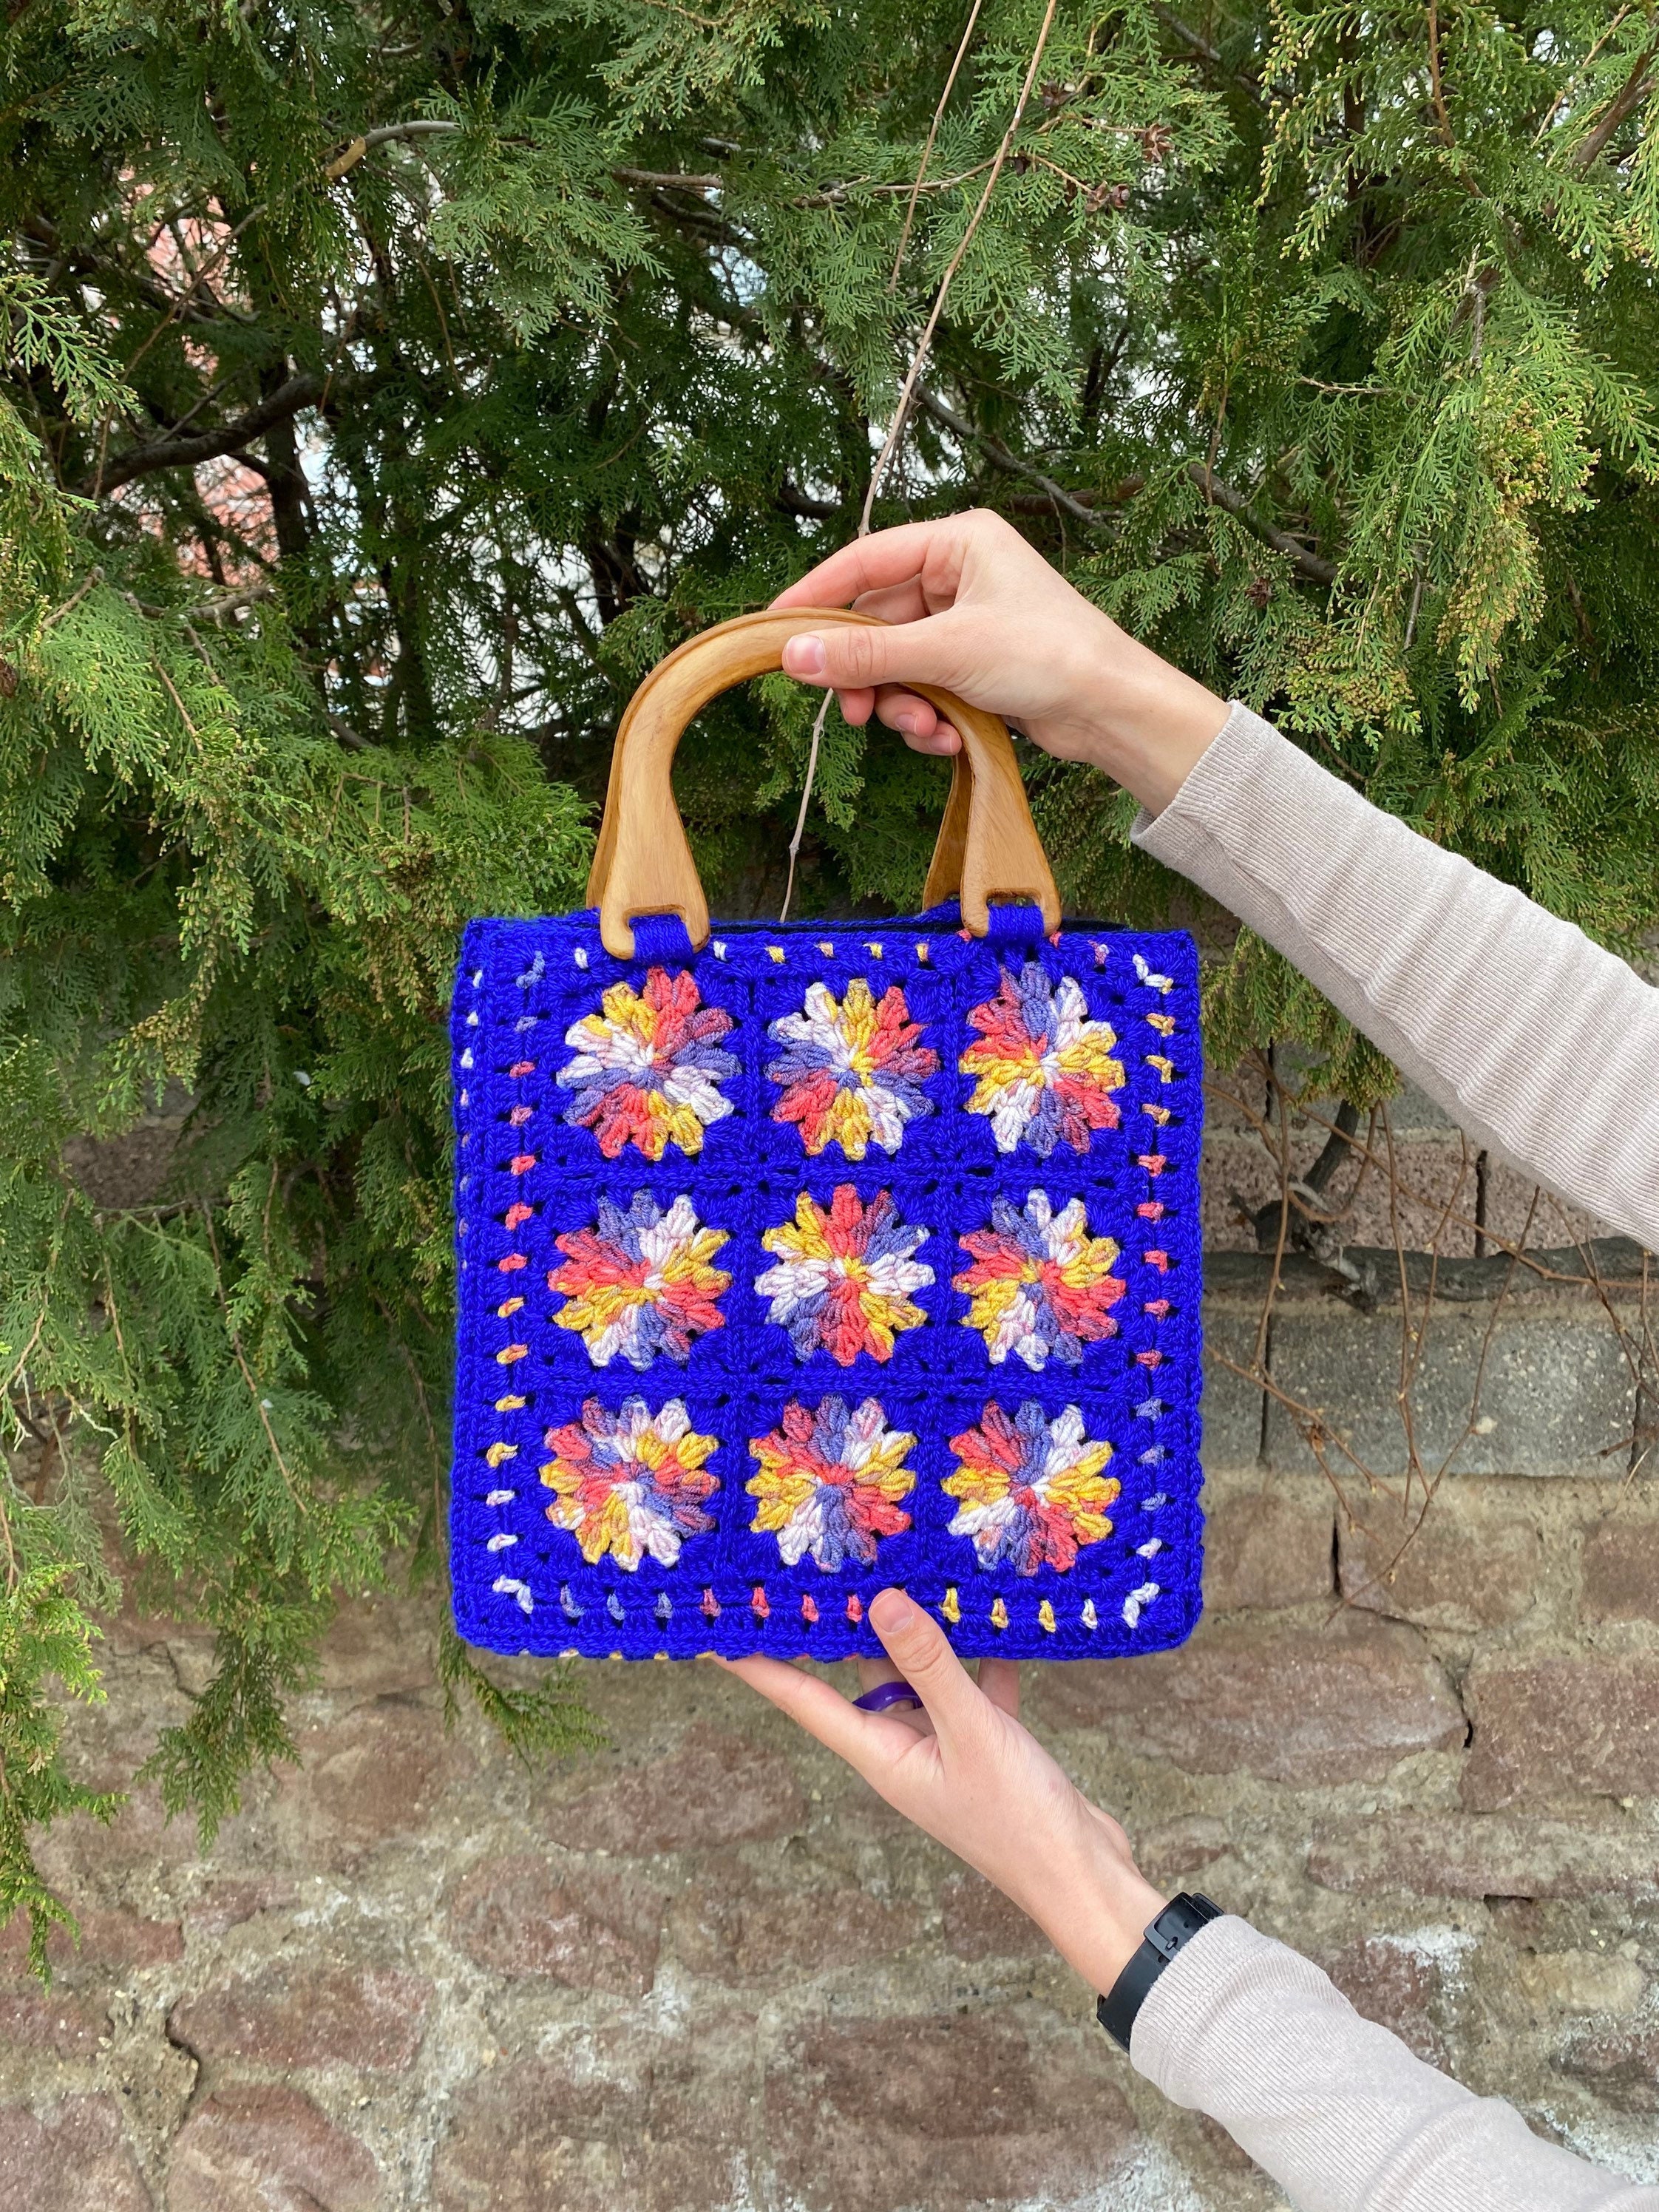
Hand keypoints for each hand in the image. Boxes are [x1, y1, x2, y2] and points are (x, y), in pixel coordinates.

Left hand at [719, 1586, 1166, 1997]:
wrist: (1085, 1880)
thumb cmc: (1020, 1821)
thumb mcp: (972, 1732)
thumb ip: (929, 1666)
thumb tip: (879, 1602)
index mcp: (881, 1755)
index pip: (803, 1699)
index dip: (758, 1664)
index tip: (714, 1630)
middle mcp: (902, 1750)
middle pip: (857, 1676)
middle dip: (838, 1625)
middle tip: (810, 1566)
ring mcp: (944, 1747)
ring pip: (916, 1675)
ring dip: (915, 1630)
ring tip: (898, 1567)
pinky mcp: (987, 1744)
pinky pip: (969, 1685)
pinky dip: (978, 1652)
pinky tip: (992, 1613)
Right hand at [771, 509, 1229, 815]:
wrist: (1112, 709)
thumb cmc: (1047, 656)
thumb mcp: (946, 653)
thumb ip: (866, 656)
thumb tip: (793, 656)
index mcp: (958, 543)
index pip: (865, 561)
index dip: (816, 597)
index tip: (775, 630)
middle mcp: (960, 575)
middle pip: (877, 622)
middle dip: (870, 675)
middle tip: (856, 713)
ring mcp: (968, 621)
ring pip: (898, 663)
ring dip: (901, 704)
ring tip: (922, 729)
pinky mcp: (976, 664)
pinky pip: (924, 686)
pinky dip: (927, 716)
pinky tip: (947, 739)